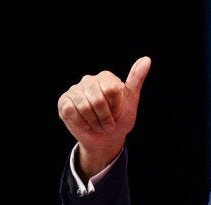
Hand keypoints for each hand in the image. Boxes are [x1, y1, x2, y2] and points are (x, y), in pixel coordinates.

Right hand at [58, 56, 150, 178]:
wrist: (106, 139)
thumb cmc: (120, 119)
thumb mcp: (131, 101)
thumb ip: (136, 79)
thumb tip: (147, 59)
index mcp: (106, 77)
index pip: (112, 90)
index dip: (116, 108)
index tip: (118, 113)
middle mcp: (89, 80)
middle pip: (98, 100)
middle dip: (106, 118)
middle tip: (108, 124)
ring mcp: (75, 90)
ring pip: (85, 107)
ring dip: (95, 123)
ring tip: (98, 125)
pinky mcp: (64, 102)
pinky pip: (72, 112)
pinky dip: (83, 123)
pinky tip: (86, 124)